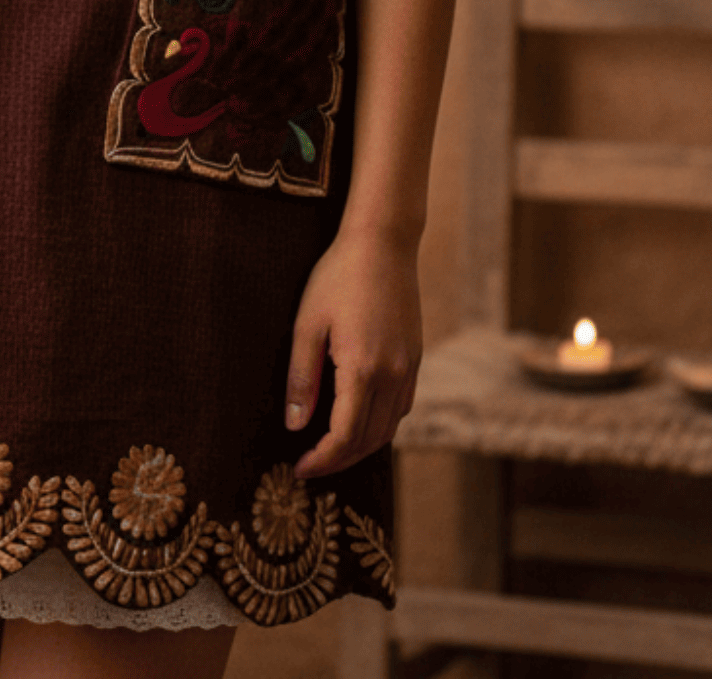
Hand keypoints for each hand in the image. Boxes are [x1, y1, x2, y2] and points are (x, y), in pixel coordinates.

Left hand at [284, 227, 422, 480]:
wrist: (383, 243)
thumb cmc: (338, 277)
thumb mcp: (307, 323)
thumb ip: (303, 378)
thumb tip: (295, 426)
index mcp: (363, 369)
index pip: (344, 437)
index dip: (322, 460)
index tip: (299, 468)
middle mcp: (393, 376)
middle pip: (369, 441)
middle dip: (339, 461)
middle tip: (311, 466)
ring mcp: (409, 368)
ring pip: (389, 429)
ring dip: (361, 447)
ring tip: (331, 450)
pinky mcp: (415, 359)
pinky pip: (401, 408)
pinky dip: (380, 426)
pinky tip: (359, 420)